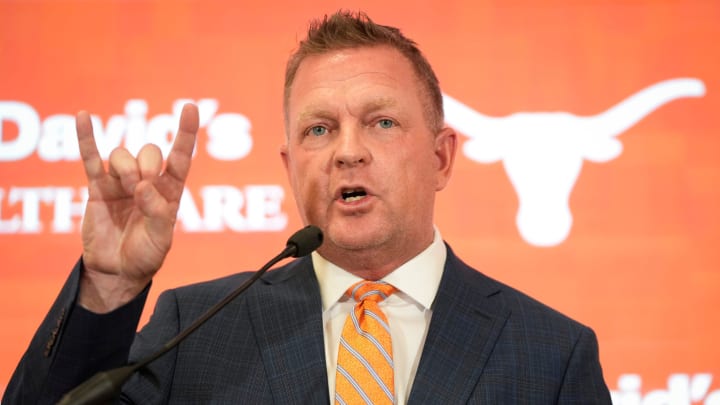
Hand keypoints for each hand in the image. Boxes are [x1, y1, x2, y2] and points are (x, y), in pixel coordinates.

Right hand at [77, 103, 198, 311]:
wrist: (118, 271)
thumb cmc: (145, 254)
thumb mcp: (161, 239)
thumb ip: (157, 212)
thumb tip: (142, 186)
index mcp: (170, 191)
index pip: (181, 156)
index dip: (186, 132)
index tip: (190, 107)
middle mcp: (147, 181)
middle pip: (149, 152)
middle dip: (146, 166)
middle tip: (141, 189)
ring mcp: (121, 182)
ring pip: (122, 155)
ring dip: (125, 169)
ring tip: (125, 191)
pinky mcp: (97, 187)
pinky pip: (90, 158)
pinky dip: (87, 137)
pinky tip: (84, 116)